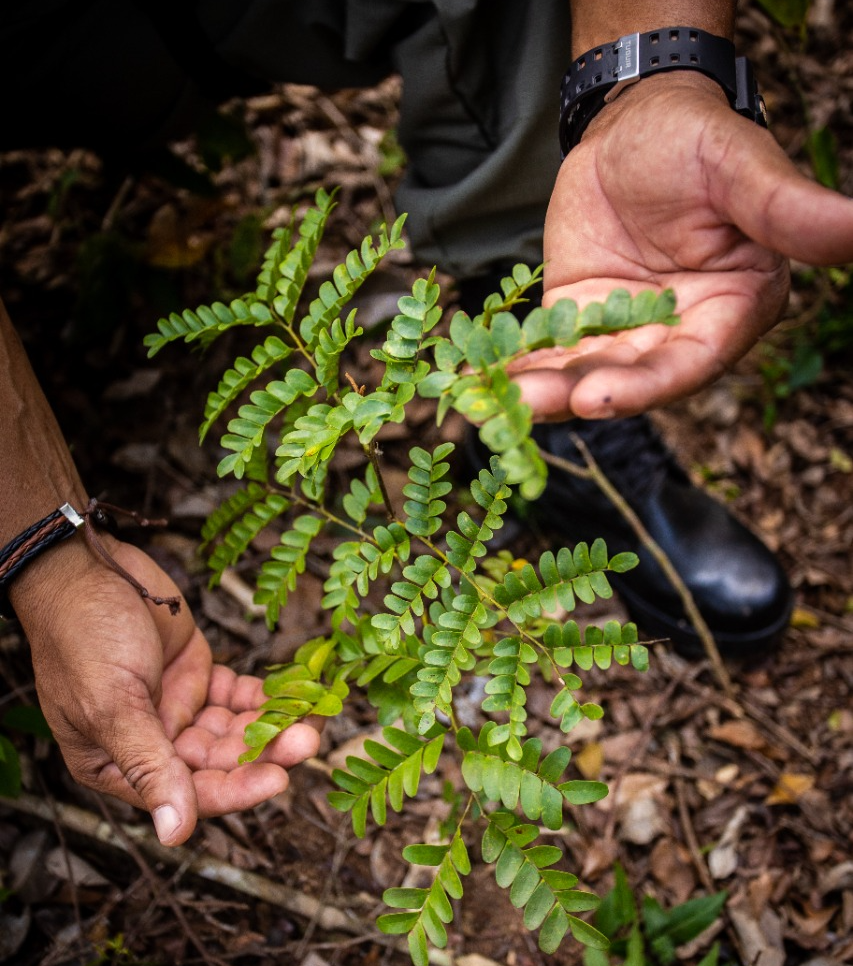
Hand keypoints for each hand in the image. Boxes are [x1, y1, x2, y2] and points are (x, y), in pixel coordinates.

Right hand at [15, 539, 319, 845]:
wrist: (86, 568)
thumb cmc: (82, 635)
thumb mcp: (112, 703)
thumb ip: (149, 765)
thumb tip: (174, 835)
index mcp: (118, 764)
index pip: (188, 792)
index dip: (236, 788)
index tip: (281, 778)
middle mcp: (153, 742)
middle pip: (221, 762)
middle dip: (266, 751)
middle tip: (310, 737)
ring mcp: (179, 707)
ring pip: (236, 730)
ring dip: (274, 724)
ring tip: (316, 712)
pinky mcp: (199, 674)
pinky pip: (240, 695)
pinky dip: (267, 695)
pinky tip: (299, 691)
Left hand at [513, 72, 852, 419]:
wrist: (635, 125)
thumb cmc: (698, 142)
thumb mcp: (742, 171)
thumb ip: (789, 213)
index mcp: (728, 310)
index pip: (690, 363)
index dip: (645, 385)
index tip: (597, 396)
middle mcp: (675, 334)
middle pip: (627, 380)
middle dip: (575, 396)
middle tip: (524, 408)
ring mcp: (621, 331)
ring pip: (579, 373)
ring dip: (534, 392)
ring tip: (482, 403)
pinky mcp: (574, 318)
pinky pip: (543, 351)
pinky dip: (512, 366)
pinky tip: (472, 379)